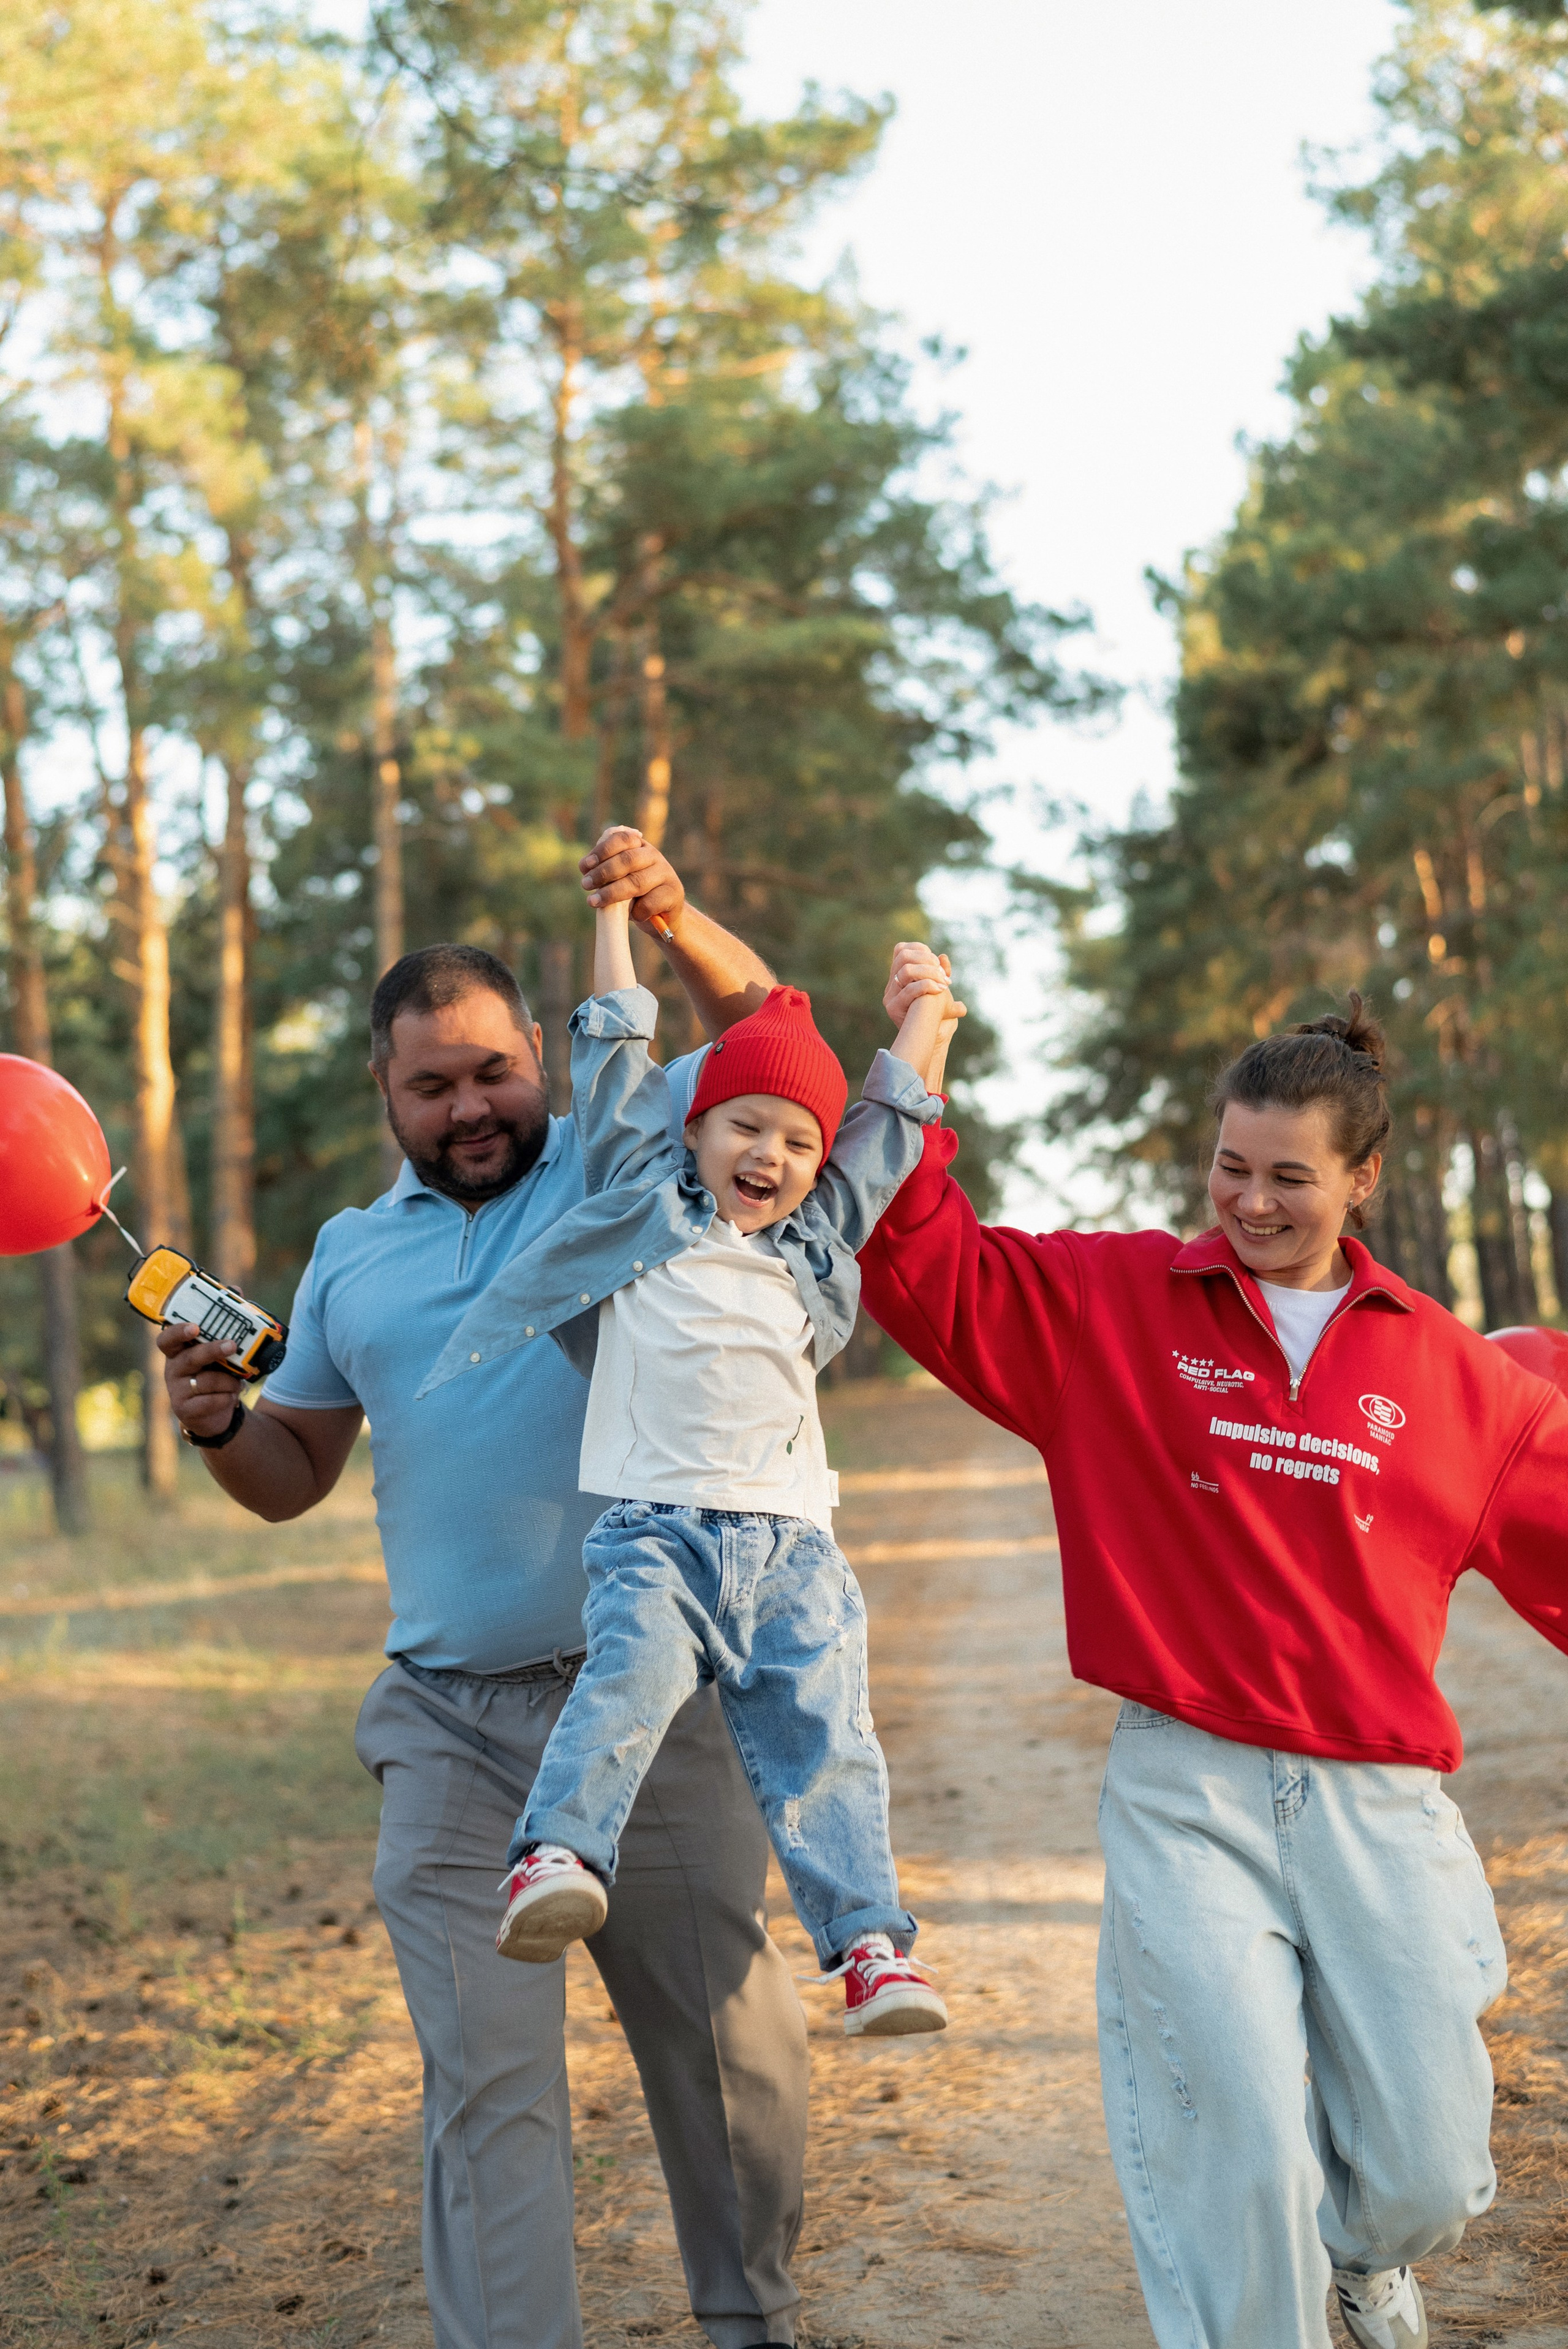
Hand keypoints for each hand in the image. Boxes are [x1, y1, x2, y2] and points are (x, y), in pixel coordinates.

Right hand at [158, 1322, 244, 1442]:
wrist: (216, 1414)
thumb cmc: (217, 1380)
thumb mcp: (217, 1362)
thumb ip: (220, 1349)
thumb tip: (238, 1339)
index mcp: (178, 1353)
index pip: (167, 1339)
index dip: (178, 1332)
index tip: (195, 1327)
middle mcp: (173, 1370)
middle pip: (190, 1357)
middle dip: (213, 1351)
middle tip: (231, 1346)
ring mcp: (176, 1391)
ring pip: (206, 1381)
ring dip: (228, 1381)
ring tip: (237, 1384)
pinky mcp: (184, 1409)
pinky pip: (209, 1401)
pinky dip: (226, 1398)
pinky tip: (230, 1397)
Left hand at [580, 826, 685, 937]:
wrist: (663, 916)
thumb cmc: (636, 895)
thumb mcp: (620, 879)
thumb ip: (606, 869)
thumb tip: (585, 867)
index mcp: (640, 846)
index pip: (622, 839)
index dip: (602, 850)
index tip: (585, 865)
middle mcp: (655, 856)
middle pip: (628, 860)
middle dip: (603, 872)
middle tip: (585, 884)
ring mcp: (666, 875)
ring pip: (636, 882)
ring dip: (611, 893)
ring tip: (594, 901)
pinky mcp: (674, 895)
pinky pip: (649, 903)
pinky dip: (635, 912)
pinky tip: (630, 916)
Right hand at [884, 941, 966, 1028]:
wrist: (933, 1034)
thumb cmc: (937, 1009)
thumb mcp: (941, 987)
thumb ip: (942, 972)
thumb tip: (943, 957)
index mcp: (898, 975)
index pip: (901, 949)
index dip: (920, 950)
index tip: (937, 962)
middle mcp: (891, 984)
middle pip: (903, 956)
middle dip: (927, 960)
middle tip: (942, 973)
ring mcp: (890, 996)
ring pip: (906, 971)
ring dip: (929, 972)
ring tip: (943, 982)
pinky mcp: (893, 1008)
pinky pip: (910, 990)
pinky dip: (927, 986)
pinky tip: (941, 990)